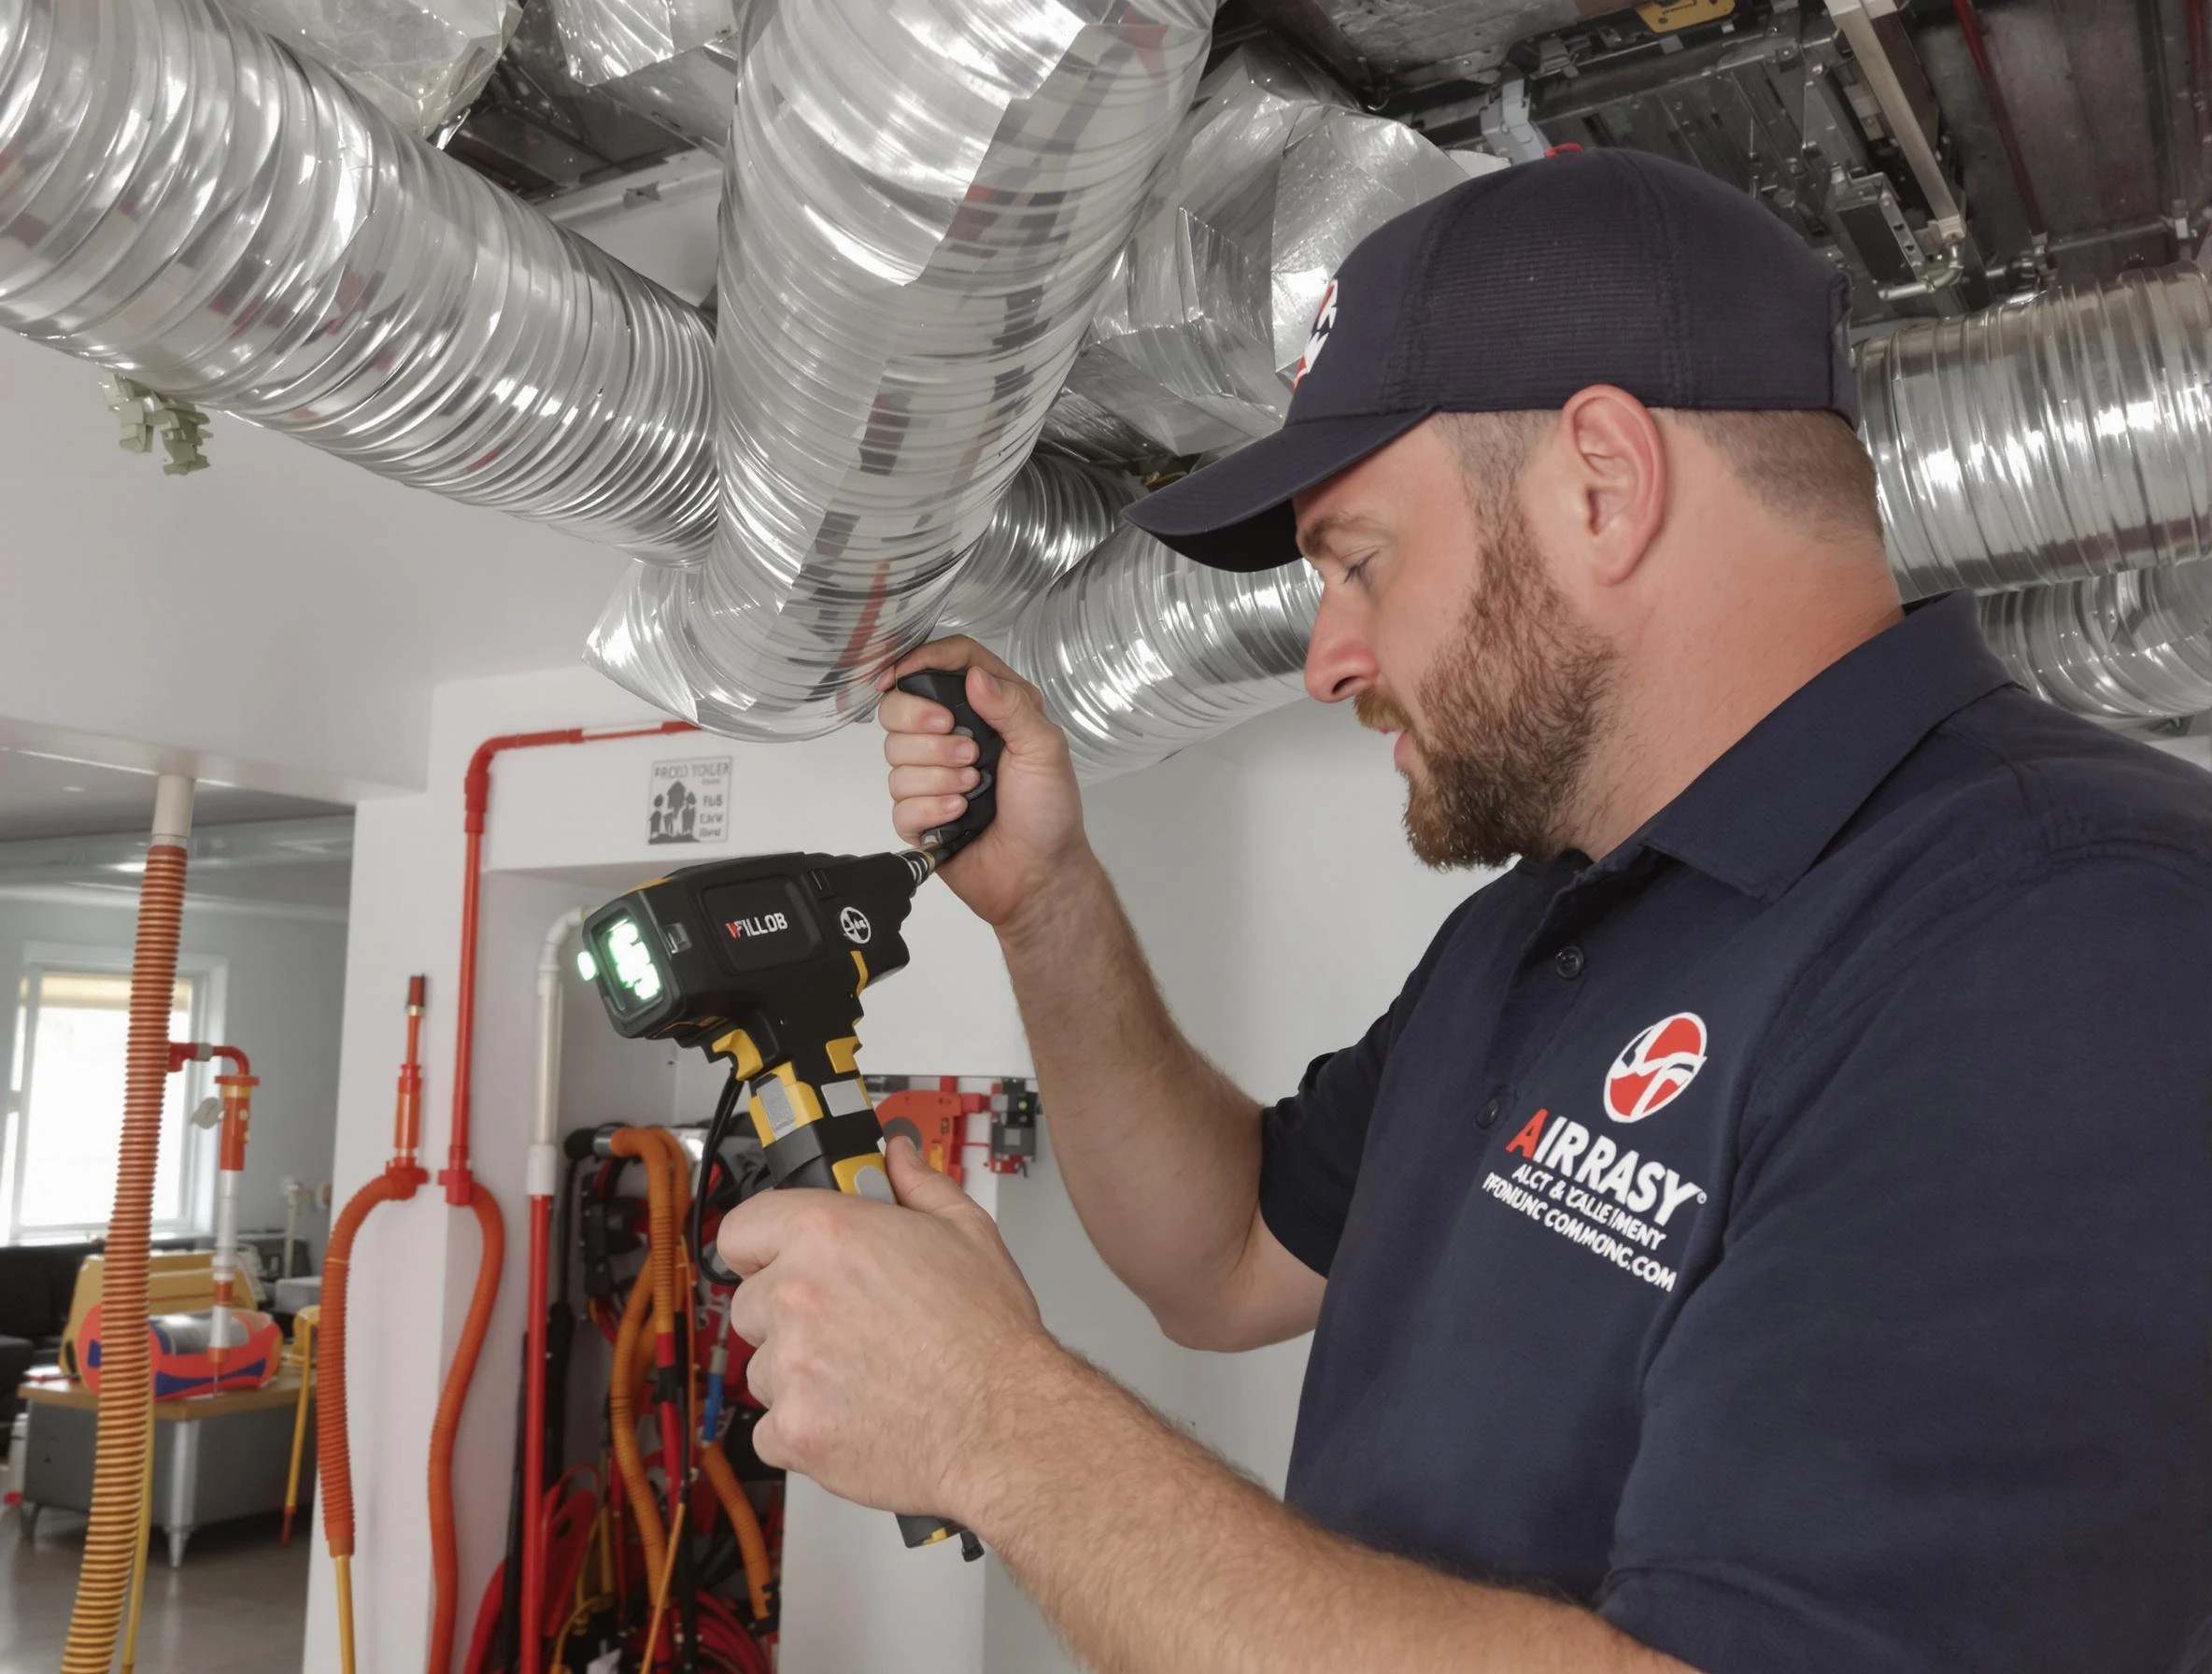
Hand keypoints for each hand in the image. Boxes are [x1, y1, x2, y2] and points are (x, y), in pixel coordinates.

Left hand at [718, 1137, 1064, 1524]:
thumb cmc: (989, 1334)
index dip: (761, 1246)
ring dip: (798, 1374)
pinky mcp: (792, 1430)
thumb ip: (917, 1184)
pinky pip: (771, 1429)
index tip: (775, 1259)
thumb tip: (896, 1156)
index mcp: (827, 1235)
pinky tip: (854, 1417)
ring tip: (864, 1375)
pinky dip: (803, 1430)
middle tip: (846, 1327)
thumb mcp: (966, 1232)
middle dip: (788, 1316)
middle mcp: (797, 1295)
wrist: (1006, 1421)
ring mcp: (789, 1367)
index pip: (741, 1229)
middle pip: (750, 1304)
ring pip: (762, 1369)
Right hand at [877, 637, 1091, 929]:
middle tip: (966, 750)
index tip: (901, 673)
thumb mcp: (1045, 749)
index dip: (920, 660)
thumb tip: (975, 675)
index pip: (947, 664)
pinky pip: (899, 802)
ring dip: (938, 776)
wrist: (1038, 875)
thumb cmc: (1049, 812)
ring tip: (972, 789)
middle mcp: (953, 736)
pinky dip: (931, 809)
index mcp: (987, 709)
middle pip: (900, 706)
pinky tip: (960, 816)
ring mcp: (931, 774)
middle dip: (924, 728)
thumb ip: (1012, 706)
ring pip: (895, 755)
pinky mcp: (918, 813)